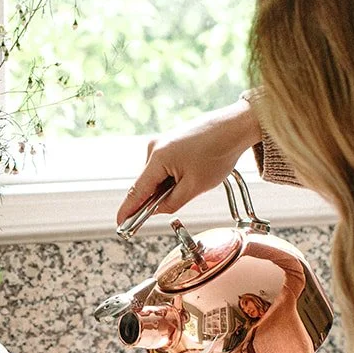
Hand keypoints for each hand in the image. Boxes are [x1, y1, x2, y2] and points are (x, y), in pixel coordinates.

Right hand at [116, 96, 261, 225]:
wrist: (233, 127)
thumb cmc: (218, 152)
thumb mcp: (195, 186)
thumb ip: (172, 203)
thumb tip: (158, 210)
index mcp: (157, 159)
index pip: (136, 192)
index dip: (128, 211)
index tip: (120, 225)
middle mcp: (154, 148)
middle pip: (146, 184)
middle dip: (157, 198)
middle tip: (178, 201)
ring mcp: (161, 143)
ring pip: (157, 176)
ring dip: (169, 186)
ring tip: (194, 180)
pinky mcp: (169, 142)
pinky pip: (164, 167)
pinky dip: (173, 176)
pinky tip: (191, 173)